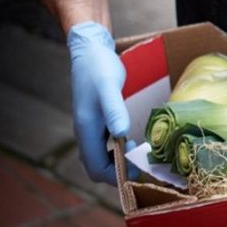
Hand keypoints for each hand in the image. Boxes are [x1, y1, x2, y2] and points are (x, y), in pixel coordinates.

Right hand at [67, 21, 131, 183]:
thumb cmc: (99, 68)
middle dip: (119, 171)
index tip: (137, 167)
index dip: (116, 175)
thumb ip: (115, 111)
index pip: (96, 169)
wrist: (90, 52)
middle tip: (141, 162)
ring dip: (118, 161)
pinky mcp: (96, 121)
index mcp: (86, 130)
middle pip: (98, 167)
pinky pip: (104, 145)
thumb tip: (122, 135)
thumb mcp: (109, 88)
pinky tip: (131, 139)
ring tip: (139, 152)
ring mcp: (90, 128)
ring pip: (101, 157)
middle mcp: (85, 133)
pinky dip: (117, 149)